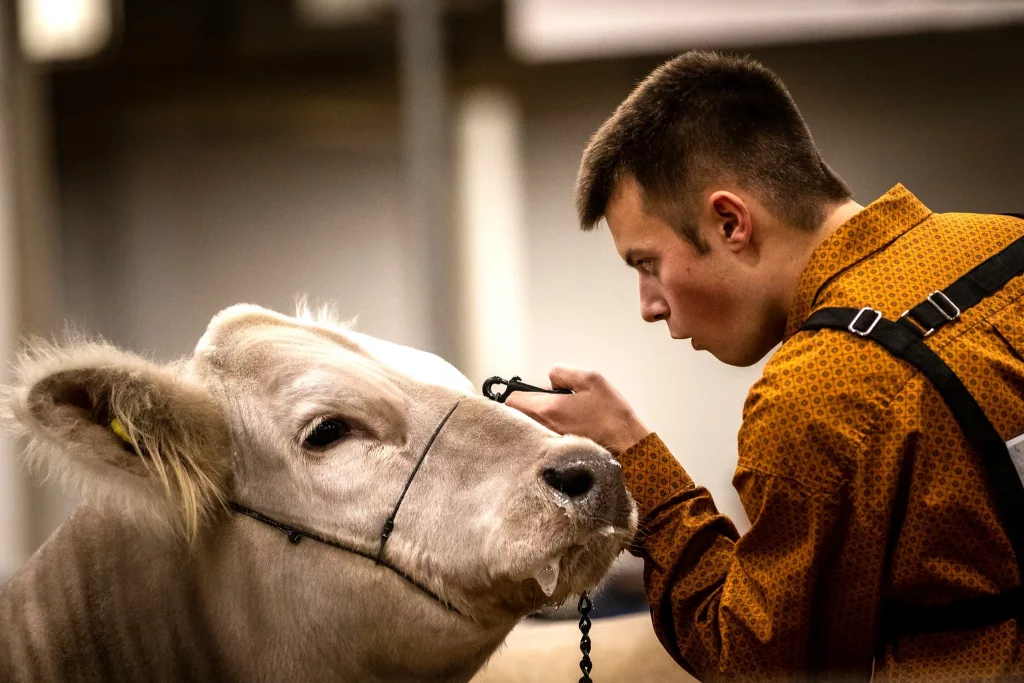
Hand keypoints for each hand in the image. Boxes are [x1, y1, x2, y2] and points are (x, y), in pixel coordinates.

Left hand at [503, 364, 649, 454]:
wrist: (628, 446)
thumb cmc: (611, 416)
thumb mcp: (591, 380)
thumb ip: (563, 372)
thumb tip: (549, 379)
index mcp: (547, 410)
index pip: (512, 401)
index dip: (519, 392)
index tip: (532, 391)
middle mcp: (542, 430)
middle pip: (518, 416)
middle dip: (529, 406)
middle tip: (551, 402)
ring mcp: (548, 445)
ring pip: (530, 428)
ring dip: (539, 419)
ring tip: (563, 416)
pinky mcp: (555, 455)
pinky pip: (540, 441)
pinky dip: (547, 433)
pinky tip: (567, 428)